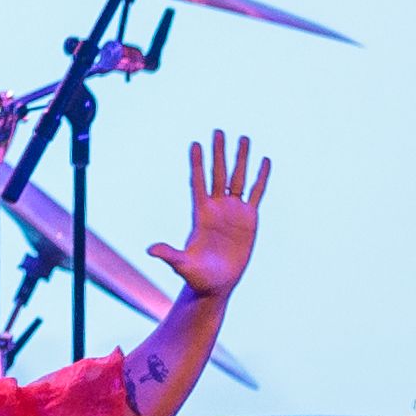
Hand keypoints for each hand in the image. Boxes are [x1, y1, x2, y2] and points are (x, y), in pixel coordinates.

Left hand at [149, 129, 270, 299]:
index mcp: (200, 214)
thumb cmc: (197, 277)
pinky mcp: (249, 219)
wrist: (216, 285)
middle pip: (218, 174)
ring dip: (240, 158)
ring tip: (243, 137)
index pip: (198, 182)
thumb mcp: (183, 266)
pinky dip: (261, 177)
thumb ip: (169, 255)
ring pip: (238, 178)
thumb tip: (150, 250)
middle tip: (218, 131)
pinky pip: (257, 193)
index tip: (195, 144)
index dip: (197, 164)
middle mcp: (217, 208)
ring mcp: (233, 211)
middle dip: (218, 153)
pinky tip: (265, 160)